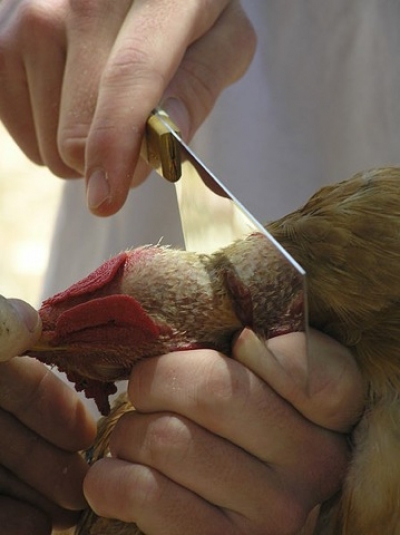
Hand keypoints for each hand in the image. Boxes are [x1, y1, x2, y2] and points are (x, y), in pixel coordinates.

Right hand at [0, 0, 254, 215]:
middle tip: (136, 139)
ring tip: (101, 107)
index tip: (107, 199)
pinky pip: (24, 134)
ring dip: (82, 152)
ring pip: (50, 145)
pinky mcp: (2, 41)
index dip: (116, 144)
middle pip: (78, 132)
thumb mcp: (221, 43)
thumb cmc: (187, 20)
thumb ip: (201, 85)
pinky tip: (70, 102)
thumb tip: (167, 135)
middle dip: (111, 161)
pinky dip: (50, 137)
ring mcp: (31, 16)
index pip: (130, 74)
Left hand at [0, 296, 95, 533]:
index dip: (53, 405)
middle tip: (85, 484)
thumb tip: (35, 318)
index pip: (19, 381)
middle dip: (52, 459)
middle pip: (15, 434)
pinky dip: (9, 521)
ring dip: (38, 494)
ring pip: (3, 473)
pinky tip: (36, 530)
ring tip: (68, 512)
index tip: (85, 432)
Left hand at [84, 329, 363, 533]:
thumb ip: (268, 354)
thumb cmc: (240, 428)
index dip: (264, 350)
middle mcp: (314, 465)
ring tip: (135, 436)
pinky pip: (143, 493)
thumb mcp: (269, 385)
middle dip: (155, 380)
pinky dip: (110, 477)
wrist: (235, 514)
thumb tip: (246, 341)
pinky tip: (116, 473)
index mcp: (332, 414)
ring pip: (166, 439)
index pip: (311, 367)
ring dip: (129, 431)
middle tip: (146, 387)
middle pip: (211, 390)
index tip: (235, 344)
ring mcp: (273, 513)